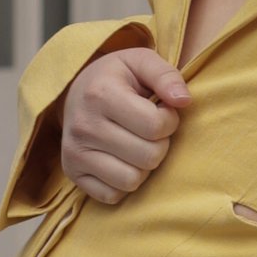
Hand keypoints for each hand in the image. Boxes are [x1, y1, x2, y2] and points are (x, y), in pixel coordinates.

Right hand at [61, 46, 189, 204]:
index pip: (155, 126)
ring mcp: (74, 152)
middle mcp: (83, 125)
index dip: (169, 120)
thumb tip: (184, 101)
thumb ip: (166, 75)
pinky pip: (113, 195)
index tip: (161, 111)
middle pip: (149, 157)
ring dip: (144, 166)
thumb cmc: (117, 78)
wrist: (74, 91)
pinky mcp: (72, 173)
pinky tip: (122, 159)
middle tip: (150, 130)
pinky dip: (124, 182)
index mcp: (101, 94)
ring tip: (137, 144)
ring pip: (132, 180)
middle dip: (160, 144)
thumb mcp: (141, 61)